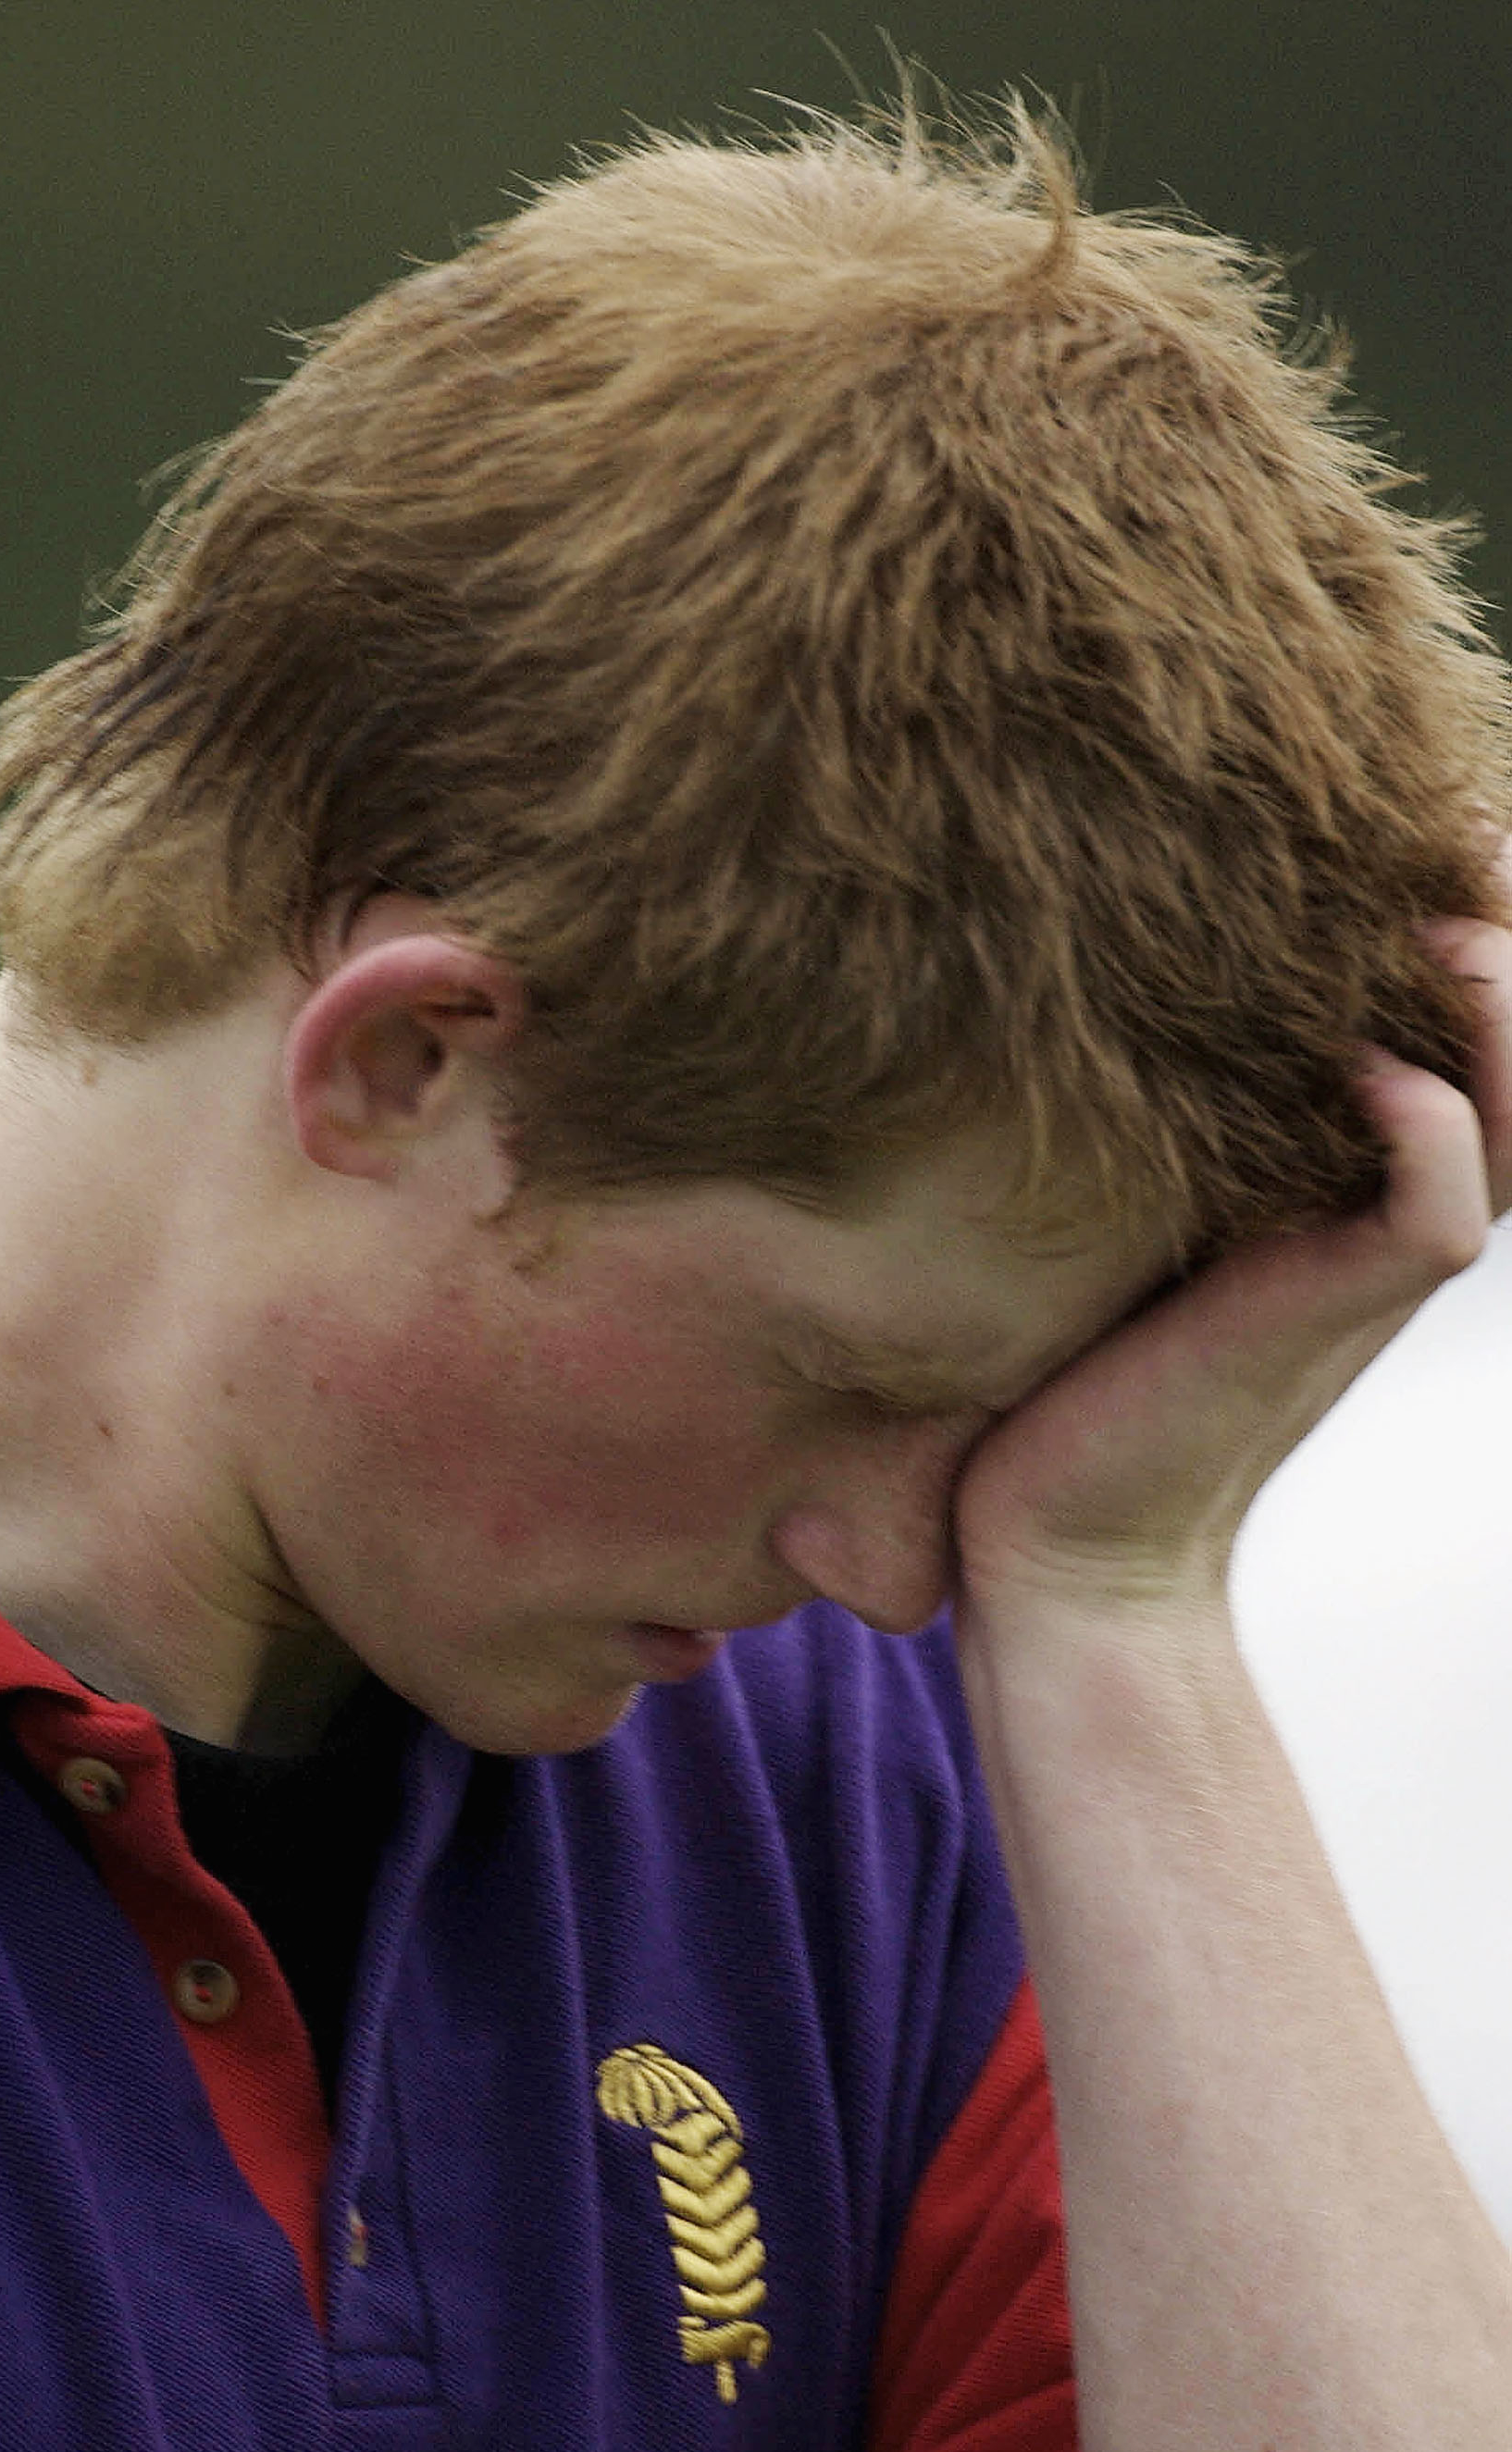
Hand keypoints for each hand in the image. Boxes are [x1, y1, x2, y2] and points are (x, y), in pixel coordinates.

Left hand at [951, 914, 1511, 1619]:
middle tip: (1464, 845)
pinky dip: (1427, 1129)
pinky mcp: (1327, 1320)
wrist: (1054, 1546)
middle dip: (1504, 950)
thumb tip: (1063, 981)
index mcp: (1329, 1185)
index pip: (1443, 1040)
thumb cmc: (1056, 1380)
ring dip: (1494, 1018)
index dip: (1459, 940)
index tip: (1413, 836)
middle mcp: (1368, 1220)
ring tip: (1440, 927)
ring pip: (1505, 1123)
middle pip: (1510, 1065)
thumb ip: (1136, 1122)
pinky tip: (1367, 1071)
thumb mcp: (1106, 1221)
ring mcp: (1359, 1275)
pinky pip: (1435, 1212)